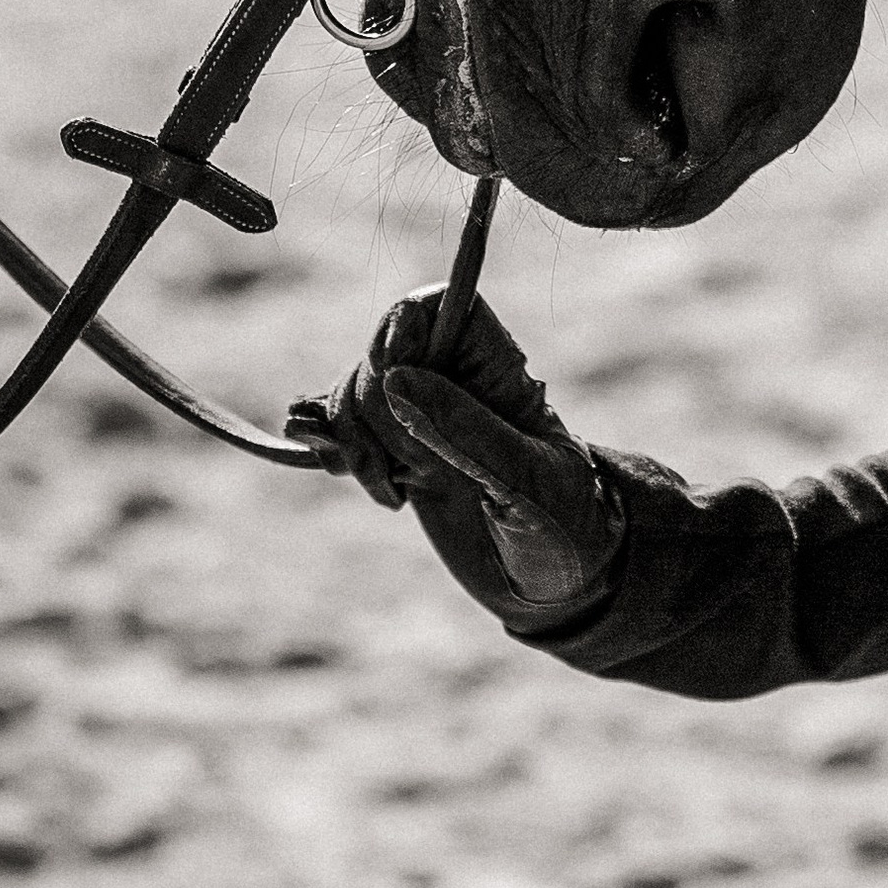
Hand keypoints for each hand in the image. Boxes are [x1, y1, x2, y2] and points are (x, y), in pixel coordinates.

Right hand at [290, 289, 622, 616]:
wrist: (556, 580)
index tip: (389, 380)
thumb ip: (468, 432)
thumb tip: (396, 378)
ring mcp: (420, 420)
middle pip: (376, 358)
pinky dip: (322, 444)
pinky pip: (339, 430)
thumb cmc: (564, 524)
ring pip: (352, 395)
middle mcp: (454, 383)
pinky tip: (332, 464)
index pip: (432, 307)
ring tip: (391, 495)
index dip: (398, 332)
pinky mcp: (394, 456)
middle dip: (374, 416)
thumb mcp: (528, 483)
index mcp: (497, 369)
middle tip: (418, 474)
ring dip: (350, 443)